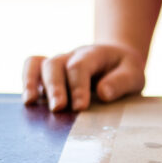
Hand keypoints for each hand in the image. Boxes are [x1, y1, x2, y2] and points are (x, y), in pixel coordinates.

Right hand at [22, 43, 146, 111]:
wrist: (118, 60)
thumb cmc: (125, 71)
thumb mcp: (134, 75)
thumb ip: (121, 82)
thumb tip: (102, 93)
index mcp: (94, 54)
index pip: (80, 65)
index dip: (78, 86)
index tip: (80, 107)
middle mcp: (72, 56)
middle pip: (55, 64)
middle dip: (55, 87)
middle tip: (58, 108)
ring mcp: (59, 63)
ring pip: (39, 64)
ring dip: (33, 83)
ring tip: (31, 102)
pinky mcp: (51, 74)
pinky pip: (32, 68)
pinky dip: (27, 81)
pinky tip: (28, 100)